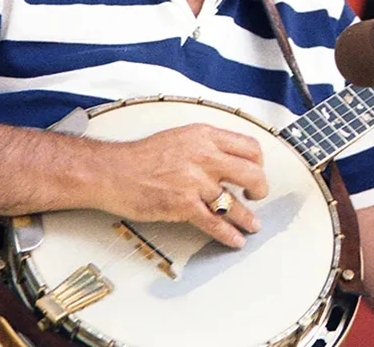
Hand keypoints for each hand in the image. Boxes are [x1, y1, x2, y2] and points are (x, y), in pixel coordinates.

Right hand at [96, 124, 268, 247]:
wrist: (112, 171)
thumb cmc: (140, 157)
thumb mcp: (180, 137)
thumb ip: (206, 145)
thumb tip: (228, 159)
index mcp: (204, 135)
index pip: (248, 146)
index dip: (258, 162)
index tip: (257, 170)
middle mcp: (204, 155)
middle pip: (251, 172)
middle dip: (260, 188)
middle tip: (258, 196)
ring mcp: (194, 181)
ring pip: (235, 202)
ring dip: (247, 218)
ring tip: (252, 225)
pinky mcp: (184, 204)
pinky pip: (215, 223)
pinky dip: (228, 234)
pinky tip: (234, 238)